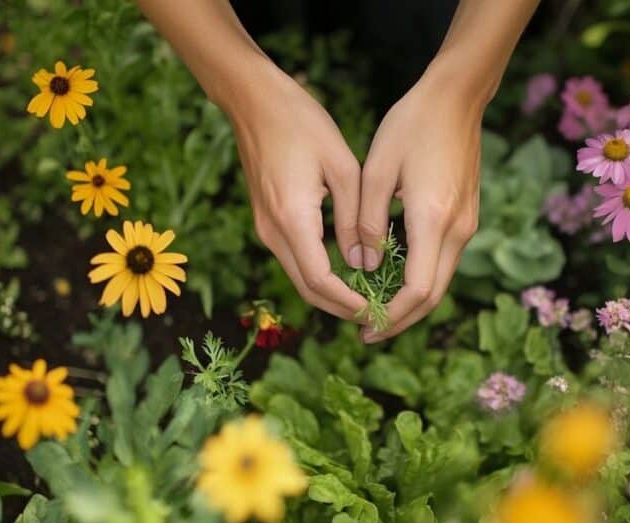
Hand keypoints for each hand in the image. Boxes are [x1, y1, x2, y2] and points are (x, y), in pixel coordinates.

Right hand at [227, 66, 367, 319]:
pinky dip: (320, 274)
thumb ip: (354, 217)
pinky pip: (294, 259)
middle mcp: (272, 231)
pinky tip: (348, 271)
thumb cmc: (301, 122)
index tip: (376, 311)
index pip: (320, 281)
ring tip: (368, 298)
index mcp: (292, 218)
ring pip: (299, 277)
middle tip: (376, 315)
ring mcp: (265, 228)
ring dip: (331, 294)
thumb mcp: (342, 166)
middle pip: (307, 289)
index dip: (348, 302)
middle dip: (341, 307)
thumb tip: (363, 262)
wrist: (253, 101)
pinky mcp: (266, 221)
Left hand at [357, 68, 482, 342]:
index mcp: (433, 219)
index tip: (364, 327)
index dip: (392, 317)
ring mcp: (467, 223)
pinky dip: (419, 279)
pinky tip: (392, 278)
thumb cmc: (410, 126)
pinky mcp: (466, 216)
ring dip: (410, 302)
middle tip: (366, 330)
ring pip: (440, 281)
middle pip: (433, 296)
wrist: (456, 97)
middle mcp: (458, 229)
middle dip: (400, 320)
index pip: (419, 290)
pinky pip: (443, 261)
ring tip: (375, 310)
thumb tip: (365, 267)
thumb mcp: (375, 171)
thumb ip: (367, 222)